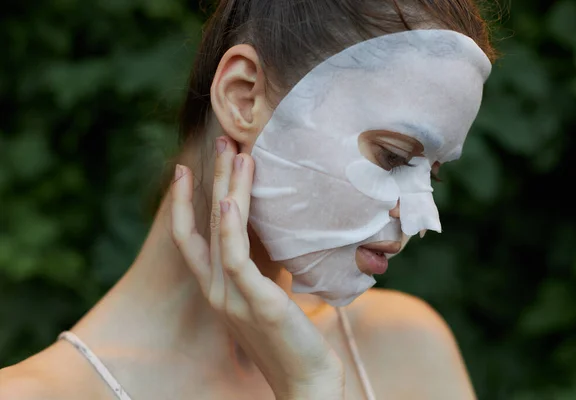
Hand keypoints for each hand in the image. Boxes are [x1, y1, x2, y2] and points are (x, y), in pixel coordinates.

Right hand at [170, 136, 344, 399]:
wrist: (306, 383)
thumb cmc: (290, 340)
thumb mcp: (269, 298)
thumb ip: (261, 272)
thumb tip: (274, 242)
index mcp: (218, 289)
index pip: (191, 238)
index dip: (184, 203)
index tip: (187, 169)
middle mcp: (216, 291)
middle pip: (206, 224)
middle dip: (211, 180)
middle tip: (220, 140)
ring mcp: (231, 298)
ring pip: (221, 233)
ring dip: (227, 189)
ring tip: (235, 152)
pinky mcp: (256, 303)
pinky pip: (236, 259)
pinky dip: (232, 227)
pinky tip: (234, 199)